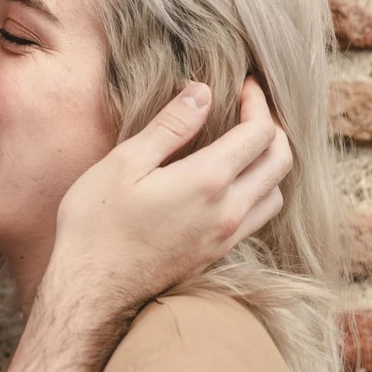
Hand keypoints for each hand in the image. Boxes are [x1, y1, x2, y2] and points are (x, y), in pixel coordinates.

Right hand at [52, 77, 290, 307]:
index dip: (257, 102)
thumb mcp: (125, 162)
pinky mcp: (216, 254)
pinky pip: (257, 217)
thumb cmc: (97, 222)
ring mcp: (226, 237)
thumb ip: (169, 126)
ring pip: (275, 192)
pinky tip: (229, 182)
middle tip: (248, 106)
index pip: (259, 133)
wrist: (91, 288)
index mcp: (207, 181)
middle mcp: (228, 210)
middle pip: (280, 161)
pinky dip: (258, 190)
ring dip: (269, 162)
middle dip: (271, 127)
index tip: (243, 83)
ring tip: (243, 142)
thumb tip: (203, 93)